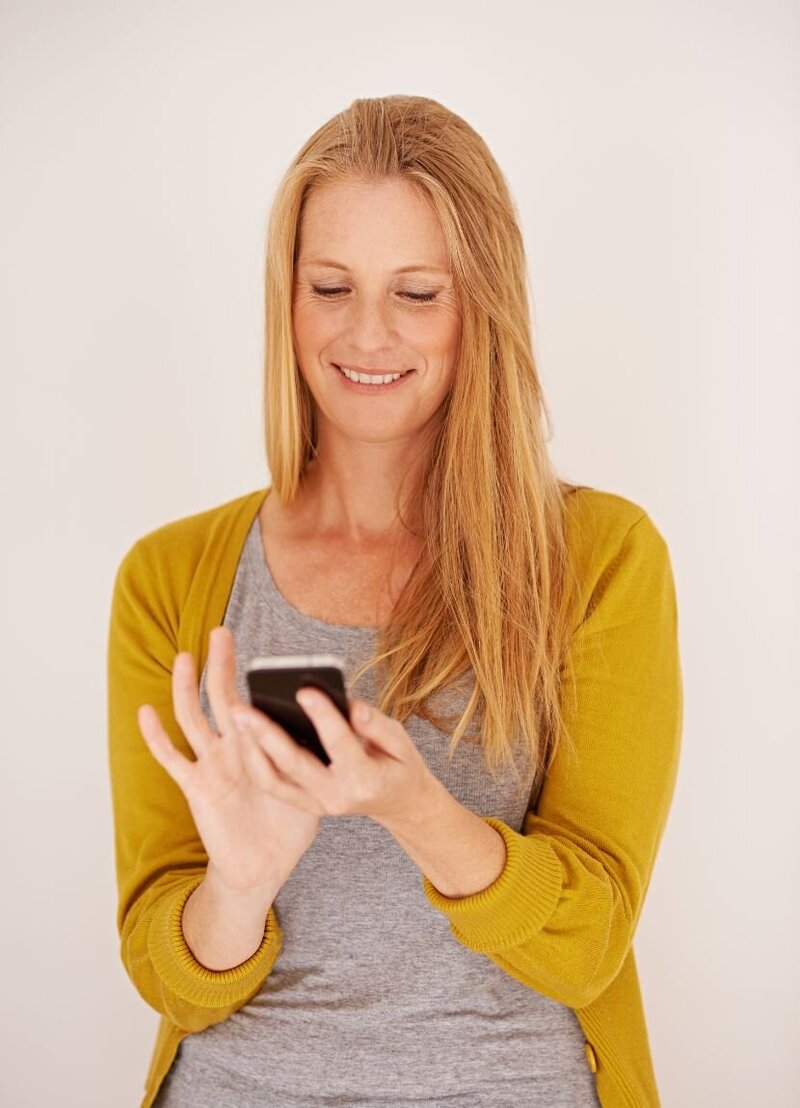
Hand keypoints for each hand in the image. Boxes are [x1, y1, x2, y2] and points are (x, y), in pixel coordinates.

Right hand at [136, 626, 320, 896]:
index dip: (257, 677)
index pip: (256, 702)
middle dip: (221, 665)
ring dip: (186, 688)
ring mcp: (212, 765)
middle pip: (222, 697)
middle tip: (222, 632)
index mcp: (260, 745)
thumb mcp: (311, 783)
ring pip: (193, 718)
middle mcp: (233, 749)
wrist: (264, 868)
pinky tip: (146, 712)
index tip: (262, 650)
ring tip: (185, 657)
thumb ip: (316, 754)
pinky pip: (172, 758)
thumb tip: (343, 723)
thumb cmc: (289, 826)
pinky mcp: (196, 787)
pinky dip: (156, 736)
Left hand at [231, 683, 440, 827]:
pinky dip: (255, 762)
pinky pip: (273, 785)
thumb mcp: (402, 744)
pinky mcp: (304, 804)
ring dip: (252, 749)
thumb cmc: (399, 766)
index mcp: (366, 779)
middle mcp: (337, 796)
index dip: (323, 716)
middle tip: (244, 708)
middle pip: (296, 764)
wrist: (397, 804)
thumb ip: (378, 726)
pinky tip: (243, 735)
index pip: (340, 744)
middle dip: (267, 734)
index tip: (305, 689)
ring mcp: (317, 804)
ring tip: (237, 717)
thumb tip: (352, 707)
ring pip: (275, 779)